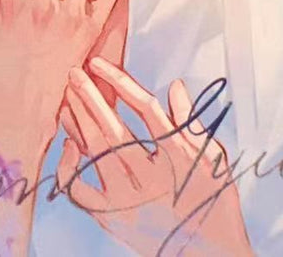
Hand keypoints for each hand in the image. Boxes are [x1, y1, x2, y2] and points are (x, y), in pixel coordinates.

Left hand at [58, 59, 253, 256]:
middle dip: (90, 97)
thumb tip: (176, 86)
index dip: (121, 82)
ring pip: (96, 153)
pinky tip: (68, 145)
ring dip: (79, 123)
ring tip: (67, 99)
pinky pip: (81, 191)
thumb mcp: (213, 161)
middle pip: (113, 129)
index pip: (145, 109)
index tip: (99, 64)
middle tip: (73, 74)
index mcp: (178, 158)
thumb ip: (191, 122)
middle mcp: (151, 178)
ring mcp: (129, 200)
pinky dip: (70, 167)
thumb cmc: (215, 207)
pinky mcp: (113, 218)